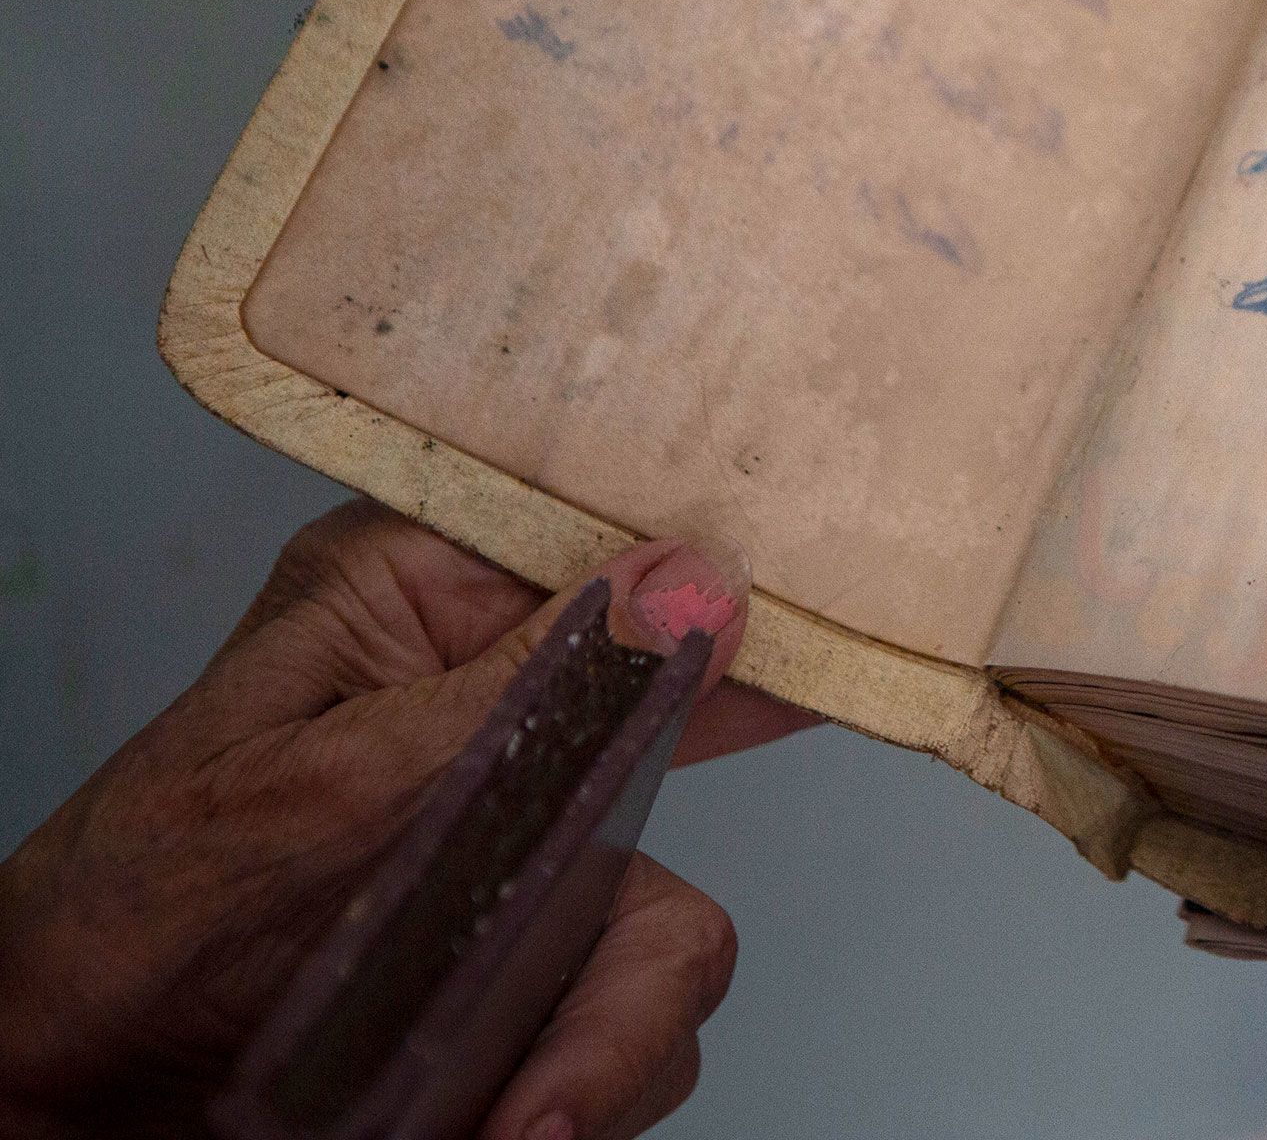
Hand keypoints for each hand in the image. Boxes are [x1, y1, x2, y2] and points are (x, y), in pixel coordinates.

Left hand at [0, 501, 813, 1139]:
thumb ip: (512, 695)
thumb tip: (688, 578)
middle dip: (648, 924)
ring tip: (508, 1128)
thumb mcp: (302, 789)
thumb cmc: (114, 912)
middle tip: (587, 1050)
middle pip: (697, 757)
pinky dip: (584, 1088)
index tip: (827, 663)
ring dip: (608, 1045)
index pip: (627, 547)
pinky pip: (633, 1016)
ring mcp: (525, 844)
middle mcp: (502, 707)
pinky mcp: (524, 962)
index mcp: (426, 604)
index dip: (742, 595)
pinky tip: (504, 1126)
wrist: (48, 1086)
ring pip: (672, 926)